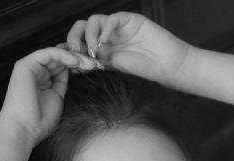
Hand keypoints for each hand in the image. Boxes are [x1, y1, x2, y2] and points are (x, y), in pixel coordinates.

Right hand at [0, 47, 100, 146]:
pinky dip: (63, 55)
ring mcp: (30, 68)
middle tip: (96, 63)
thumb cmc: (40, 121)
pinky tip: (76, 61)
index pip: (63, 68)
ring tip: (89, 62)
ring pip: (55, 54)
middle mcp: (36, 73)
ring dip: (74, 56)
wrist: (25, 129)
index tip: (94, 69)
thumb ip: (63, 85)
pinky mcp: (25, 65)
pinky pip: (47, 53)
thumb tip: (74, 72)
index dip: (78, 66)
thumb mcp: (58, 99)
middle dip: (79, 59)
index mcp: (43, 81)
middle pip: (60, 59)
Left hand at [66, 12, 192, 85]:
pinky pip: (111, 18)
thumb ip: (98, 62)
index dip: (71, 46)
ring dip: (89, 35)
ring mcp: (117, 27)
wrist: (166, 65)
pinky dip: (105, 28)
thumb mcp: (116, 67)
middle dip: (74, 37)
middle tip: (77, 51)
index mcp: (103, 48)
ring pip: (93, 21)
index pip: (81, 42)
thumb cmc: (146, 69)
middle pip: (82, 28)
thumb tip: (76, 64)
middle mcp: (107, 36)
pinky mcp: (128, 20)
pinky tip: (105, 41)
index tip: (67, 58)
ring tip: (95, 49)